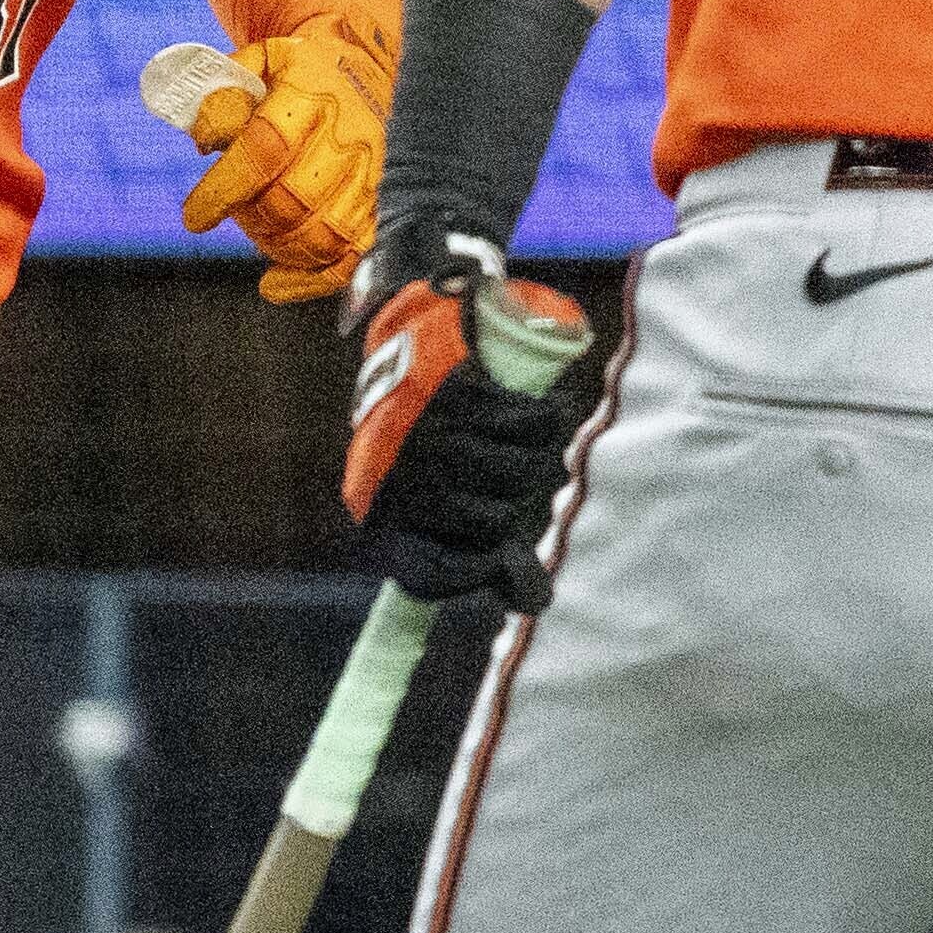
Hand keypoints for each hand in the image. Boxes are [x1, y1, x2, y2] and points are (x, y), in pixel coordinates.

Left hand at [173, 13, 391, 304]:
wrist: (375, 70)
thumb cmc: (305, 73)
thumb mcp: (263, 61)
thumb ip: (226, 93)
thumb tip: (206, 138)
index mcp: (313, 95)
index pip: (265, 149)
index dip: (225, 189)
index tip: (194, 217)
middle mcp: (350, 137)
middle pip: (291, 199)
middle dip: (249, 215)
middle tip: (233, 207)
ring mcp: (375, 176)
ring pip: (321, 235)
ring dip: (275, 243)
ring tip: (257, 227)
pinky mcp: (385, 208)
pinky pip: (352, 259)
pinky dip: (310, 280)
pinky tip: (274, 283)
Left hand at [343, 232, 594, 610]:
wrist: (408, 327)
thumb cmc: (431, 424)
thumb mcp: (439, 483)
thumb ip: (483, 546)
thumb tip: (533, 605)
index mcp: (384, 508)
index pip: (428, 572)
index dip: (475, 575)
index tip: (503, 559)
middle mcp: (404, 475)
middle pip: (490, 520)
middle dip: (520, 503)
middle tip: (532, 477)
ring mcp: (428, 431)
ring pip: (514, 472)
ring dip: (542, 461)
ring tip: (544, 448)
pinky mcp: (456, 388)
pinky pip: (521, 421)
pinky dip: (544, 421)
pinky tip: (548, 415)